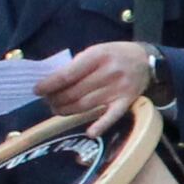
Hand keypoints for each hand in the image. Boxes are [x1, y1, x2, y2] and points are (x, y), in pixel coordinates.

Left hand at [38, 40, 154, 120]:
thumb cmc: (115, 54)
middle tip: (47, 101)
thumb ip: (77, 65)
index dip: (49, 84)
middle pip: (75, 92)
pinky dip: (101, 125)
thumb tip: (52, 82)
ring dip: (68, 111)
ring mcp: (119, 88)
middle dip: (56, 99)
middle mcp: (109, 72)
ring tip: (57, 110)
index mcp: (97, 56)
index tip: (37, 90)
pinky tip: (90, 132)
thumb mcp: (96, 50)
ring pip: (87, 105)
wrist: (146, 60)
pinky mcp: (127, 101)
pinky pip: (112, 115)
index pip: (67, 75)